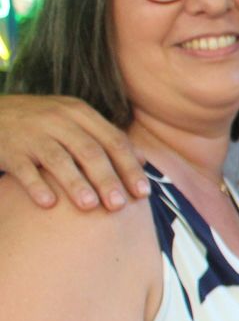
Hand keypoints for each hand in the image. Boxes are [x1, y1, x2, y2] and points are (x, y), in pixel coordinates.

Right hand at [0, 94, 148, 209]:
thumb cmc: (43, 124)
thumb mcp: (74, 121)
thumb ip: (106, 138)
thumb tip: (142, 160)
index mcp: (80, 113)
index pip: (113, 140)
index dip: (129, 168)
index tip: (143, 193)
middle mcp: (58, 120)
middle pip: (89, 151)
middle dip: (107, 179)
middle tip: (119, 206)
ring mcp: (32, 133)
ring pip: (58, 159)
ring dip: (76, 183)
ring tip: (90, 206)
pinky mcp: (8, 148)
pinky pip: (23, 168)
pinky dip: (36, 185)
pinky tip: (48, 203)